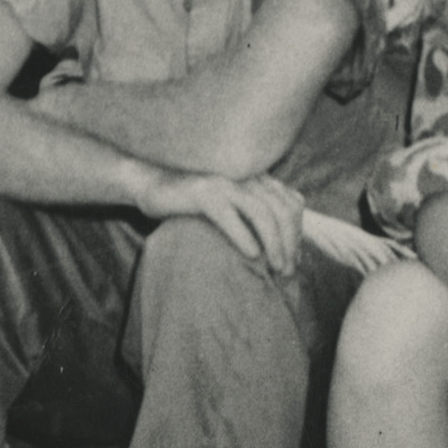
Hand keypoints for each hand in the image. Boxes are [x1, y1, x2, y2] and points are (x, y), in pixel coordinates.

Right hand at [136, 166, 313, 280]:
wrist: (150, 183)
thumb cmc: (191, 203)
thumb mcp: (228, 205)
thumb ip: (251, 215)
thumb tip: (275, 249)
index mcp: (254, 177)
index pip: (291, 202)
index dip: (298, 232)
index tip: (294, 260)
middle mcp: (244, 176)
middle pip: (282, 209)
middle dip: (290, 242)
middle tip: (286, 271)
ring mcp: (223, 183)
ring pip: (261, 212)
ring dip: (273, 243)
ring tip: (274, 267)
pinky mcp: (202, 193)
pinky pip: (229, 215)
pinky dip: (243, 235)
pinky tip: (251, 254)